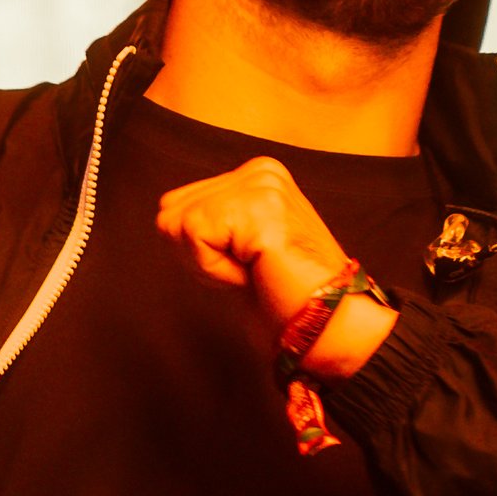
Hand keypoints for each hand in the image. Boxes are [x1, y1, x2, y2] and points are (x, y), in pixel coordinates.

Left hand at [153, 158, 397, 379]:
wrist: (330, 324)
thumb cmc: (284, 296)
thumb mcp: (239, 245)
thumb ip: (211, 221)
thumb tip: (165, 215)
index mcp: (256, 175)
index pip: (176, 204)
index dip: (198, 251)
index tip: (243, 266)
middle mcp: (260, 171)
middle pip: (169, 211)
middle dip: (198, 255)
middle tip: (247, 272)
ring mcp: (262, 186)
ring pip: (177, 223)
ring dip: (208, 265)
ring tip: (252, 272)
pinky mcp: (259, 208)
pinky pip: (195, 236)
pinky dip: (215, 269)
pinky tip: (254, 273)